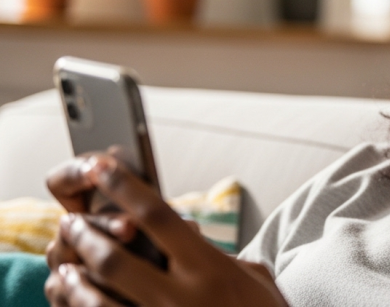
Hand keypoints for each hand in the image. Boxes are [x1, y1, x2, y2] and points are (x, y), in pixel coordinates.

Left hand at [43, 153, 286, 305]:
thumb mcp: (255, 280)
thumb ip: (221, 257)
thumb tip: (192, 238)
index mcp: (210, 269)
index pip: (158, 215)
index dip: (124, 187)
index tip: (99, 165)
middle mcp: (182, 296)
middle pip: (115, 256)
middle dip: (84, 235)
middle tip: (69, 222)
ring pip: (98, 297)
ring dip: (74, 278)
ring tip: (64, 265)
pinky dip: (80, 306)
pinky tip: (73, 296)